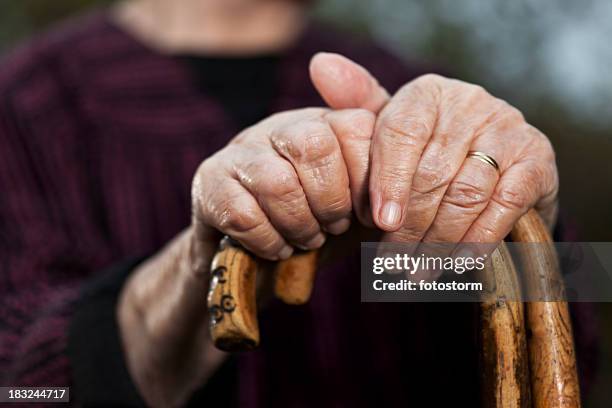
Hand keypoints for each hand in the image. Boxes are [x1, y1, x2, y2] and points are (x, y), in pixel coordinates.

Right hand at [118, 106, 374, 405]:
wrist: (259, 257)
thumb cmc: (319, 222)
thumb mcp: (363, 199)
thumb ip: (387, 172)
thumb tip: (406, 153)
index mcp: (324, 122)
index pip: (357, 128)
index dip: (368, 181)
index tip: (365, 213)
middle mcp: (281, 126)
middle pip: (314, 146)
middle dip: (331, 202)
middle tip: (332, 226)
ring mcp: (241, 149)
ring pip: (277, 182)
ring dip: (298, 225)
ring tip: (305, 239)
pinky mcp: (209, 181)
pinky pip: (243, 214)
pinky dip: (268, 242)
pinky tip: (275, 248)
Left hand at [310, 53, 558, 243]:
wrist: (493, 165)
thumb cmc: (427, 151)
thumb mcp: (391, 129)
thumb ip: (358, 106)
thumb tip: (320, 66)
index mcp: (427, 93)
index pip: (401, 133)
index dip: (388, 182)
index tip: (379, 223)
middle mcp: (470, 103)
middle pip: (431, 172)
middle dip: (410, 227)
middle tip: (393, 262)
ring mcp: (508, 129)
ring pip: (465, 194)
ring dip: (439, 241)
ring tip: (418, 271)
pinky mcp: (537, 160)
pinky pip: (503, 206)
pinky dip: (478, 239)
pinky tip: (458, 262)